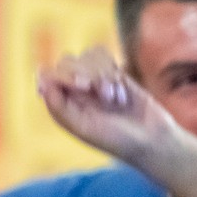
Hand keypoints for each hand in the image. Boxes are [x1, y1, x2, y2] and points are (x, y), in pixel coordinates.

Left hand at [37, 48, 196, 194]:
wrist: (153, 141)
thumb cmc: (117, 140)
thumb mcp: (83, 128)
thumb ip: (58, 106)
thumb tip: (43, 79)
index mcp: (62, 103)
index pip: (48, 74)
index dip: (62, 74)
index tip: (82, 86)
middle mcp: (74, 89)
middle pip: (67, 61)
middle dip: (85, 73)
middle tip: (101, 93)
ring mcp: (94, 79)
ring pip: (87, 56)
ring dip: (102, 75)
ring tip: (114, 99)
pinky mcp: (113, 72)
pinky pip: (102, 55)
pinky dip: (112, 71)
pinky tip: (120, 91)